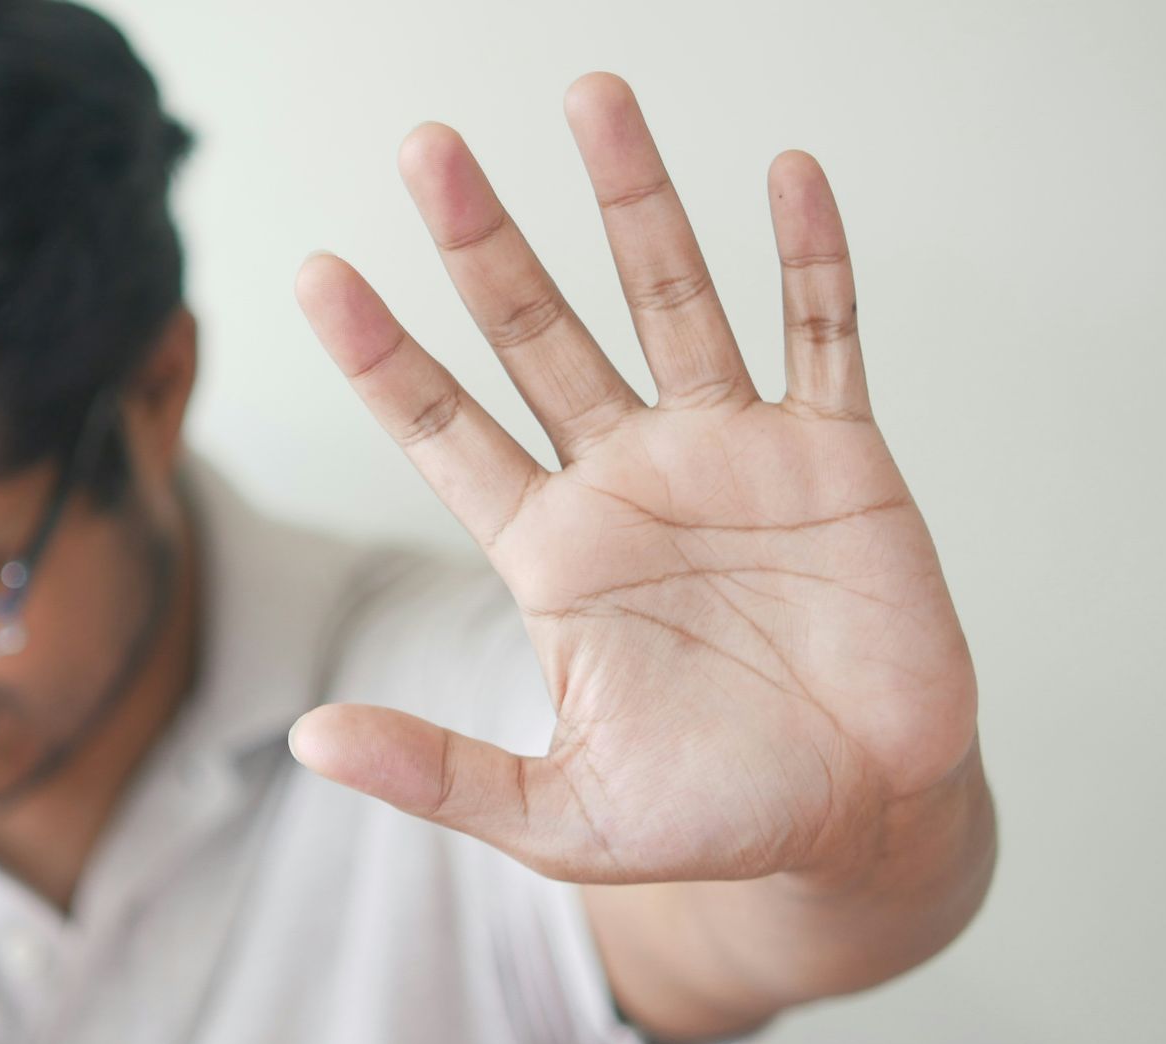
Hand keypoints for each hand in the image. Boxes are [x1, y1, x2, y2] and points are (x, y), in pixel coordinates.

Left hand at [290, 73, 978, 886]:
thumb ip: (438, 771)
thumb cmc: (708, 817)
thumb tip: (306, 740)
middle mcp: (626, 478)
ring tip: (591, 100)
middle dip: (484, 243)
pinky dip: (811, 259)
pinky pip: (824, 333)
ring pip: (670, 299)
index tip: (318, 273)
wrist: (859, 820)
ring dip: (634, 203)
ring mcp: (730, 454)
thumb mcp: (558, 815)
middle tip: (427, 150)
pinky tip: (785, 177)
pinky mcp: (836, 457)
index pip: (444, 429)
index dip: (382, 355)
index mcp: (550, 549)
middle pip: (538, 333)